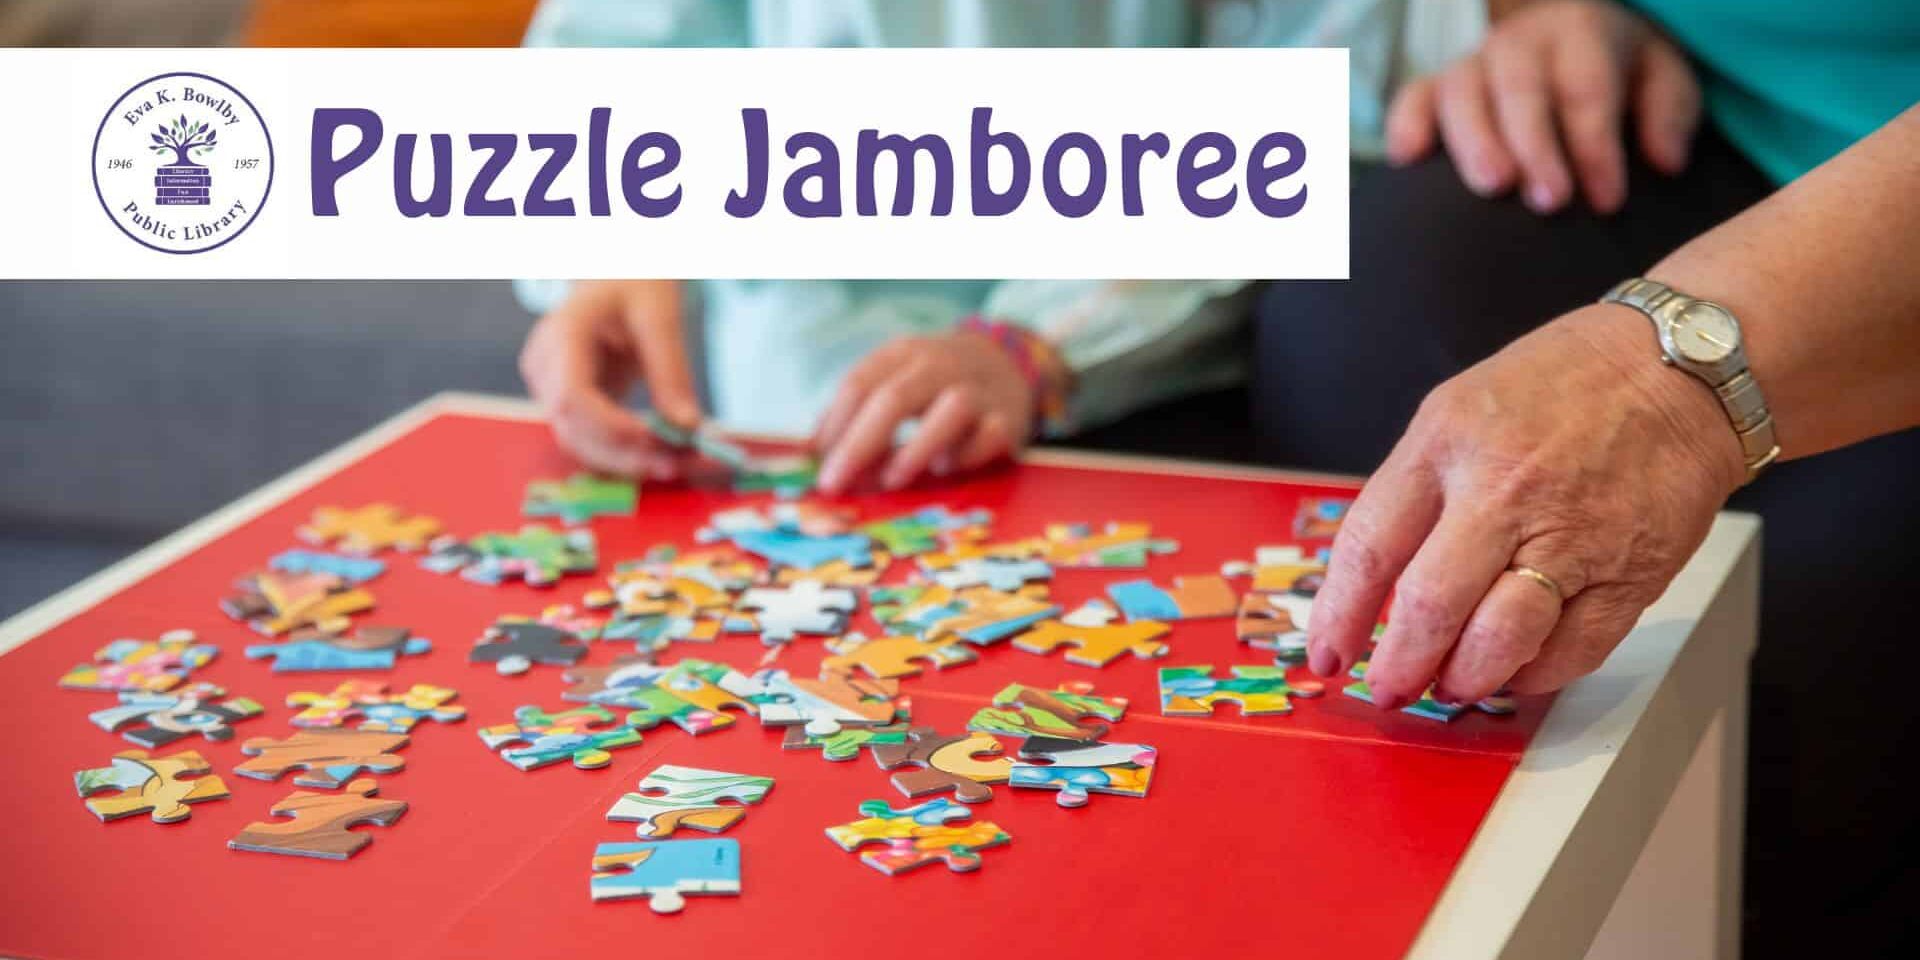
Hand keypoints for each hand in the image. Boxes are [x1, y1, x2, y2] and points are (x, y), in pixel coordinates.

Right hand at [519, 280, 702, 478]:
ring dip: (626, 462)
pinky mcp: (569, 404)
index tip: (655, 439)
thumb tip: (688, 427)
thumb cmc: (634, 282)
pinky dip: (625, 453)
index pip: (572, 395)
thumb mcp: (659, 315)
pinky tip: (661, 457)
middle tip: (675, 465)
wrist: (616, 274)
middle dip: (624, 454)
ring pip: (580, 443)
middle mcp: (546, 366)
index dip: (610, 426)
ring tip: (675, 464)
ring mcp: (551, 388)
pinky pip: (591, 438)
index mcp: (561, 332)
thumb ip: (671, 371)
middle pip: (573, 428)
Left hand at [813, 329, 1035, 493]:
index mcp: (904, 354)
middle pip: (895, 398)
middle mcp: (941, 365)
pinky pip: (989, 435)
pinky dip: (965, 454)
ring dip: (917, 447)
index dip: (834, 426)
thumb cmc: (936, 383)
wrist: (1008, 363)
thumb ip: (858, 411)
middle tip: (835, 484)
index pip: (860, 384)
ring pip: (950, 409)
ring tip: (892, 479)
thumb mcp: (896, 380)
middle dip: (859, 445)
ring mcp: (979, 389)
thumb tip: (814, 450)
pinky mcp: (1007, 419)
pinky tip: (945, 468)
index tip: (818, 465)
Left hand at [1306, 304, 1746, 706]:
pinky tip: (1517, 669)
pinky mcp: (1630, 573)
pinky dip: (1535, 675)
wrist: (1680, 369)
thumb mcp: (1458, 411)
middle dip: (1398, 664)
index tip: (1327, 652)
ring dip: (1464, 679)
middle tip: (1388, 687)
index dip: (1339, 614)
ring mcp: (1570, 536)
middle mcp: (1503, 492)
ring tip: (1451, 685)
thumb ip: (1417, 491)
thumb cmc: (1564, 386)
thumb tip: (1375, 582)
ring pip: (1499, 639)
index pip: (1370, 547)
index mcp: (1446, 446)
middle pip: (1429, 605)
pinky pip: (1572, 651)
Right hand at [1385, 0, 1699, 214]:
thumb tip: (1665, 162)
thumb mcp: (1663, 78)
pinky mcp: (1438, 86)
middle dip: (1535, 147)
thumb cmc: (1621, 72)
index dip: (1596, 146)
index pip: (1586, 89)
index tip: (1607, 201)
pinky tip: (1408, 160)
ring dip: (1474, 141)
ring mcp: (1474, 62)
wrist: (1575, 42)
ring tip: (1492, 187)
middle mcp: (1521, 41)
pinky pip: (1414, 97)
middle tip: (1549, 201)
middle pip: (1521, 90)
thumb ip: (1669, 114)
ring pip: (1462, 92)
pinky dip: (1407, 125)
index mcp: (1580, 32)